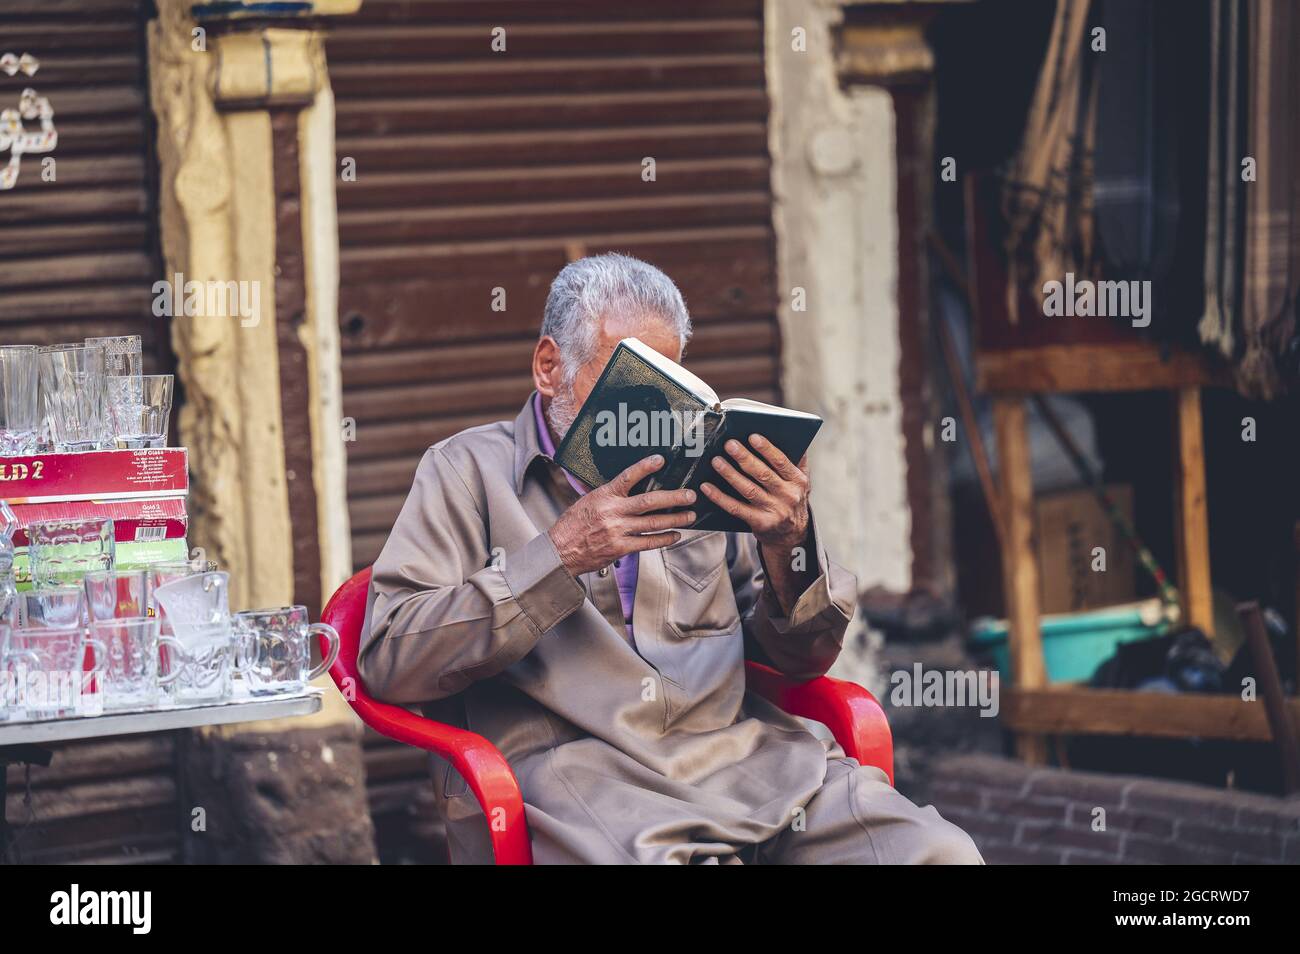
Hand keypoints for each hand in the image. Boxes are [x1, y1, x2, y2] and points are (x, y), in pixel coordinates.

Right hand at [548, 455, 697, 577]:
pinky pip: (648, 543)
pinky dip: (664, 539)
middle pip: (649, 502)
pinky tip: (675, 535)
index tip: (660, 460)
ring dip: (675, 519)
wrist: (560, 550)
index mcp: (604, 495)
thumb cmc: (574, 523)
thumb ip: (609, 494)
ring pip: (653, 523)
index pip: (627, 477)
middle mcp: (613, 512)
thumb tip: (628, 484)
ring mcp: (618, 531)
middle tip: (690, 495)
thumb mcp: (588, 500)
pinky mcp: (620, 548)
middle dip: (674, 498)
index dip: (645, 467)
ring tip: (690, 515)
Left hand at [700, 435, 810, 549]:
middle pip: (763, 474)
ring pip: (748, 490)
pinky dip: (720, 498)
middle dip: (745, 458)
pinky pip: (736, 508)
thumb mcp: (801, 482)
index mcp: (798, 481)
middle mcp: (788, 496)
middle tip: (729, 444)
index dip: (767, 449)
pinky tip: (707, 487)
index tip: (752, 436)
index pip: (781, 462)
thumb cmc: (791, 500)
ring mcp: (774, 511)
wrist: (792, 535)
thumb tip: (788, 436)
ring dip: (730, 474)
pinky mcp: (760, 523)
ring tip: (716, 461)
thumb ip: (797, 461)